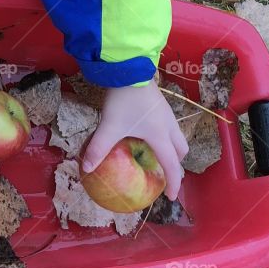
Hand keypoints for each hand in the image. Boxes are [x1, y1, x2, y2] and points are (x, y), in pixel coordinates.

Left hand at [82, 78, 188, 199]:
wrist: (129, 69)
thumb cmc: (123, 100)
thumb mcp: (109, 126)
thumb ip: (99, 148)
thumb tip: (87, 168)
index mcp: (160, 136)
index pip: (172, 165)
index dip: (174, 184)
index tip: (171, 198)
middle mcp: (169, 126)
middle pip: (181, 151)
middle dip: (176, 164)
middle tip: (165, 174)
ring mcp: (167, 114)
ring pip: (177, 137)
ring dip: (172, 149)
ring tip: (157, 156)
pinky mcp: (161, 105)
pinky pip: (170, 127)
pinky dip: (165, 137)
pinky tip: (147, 134)